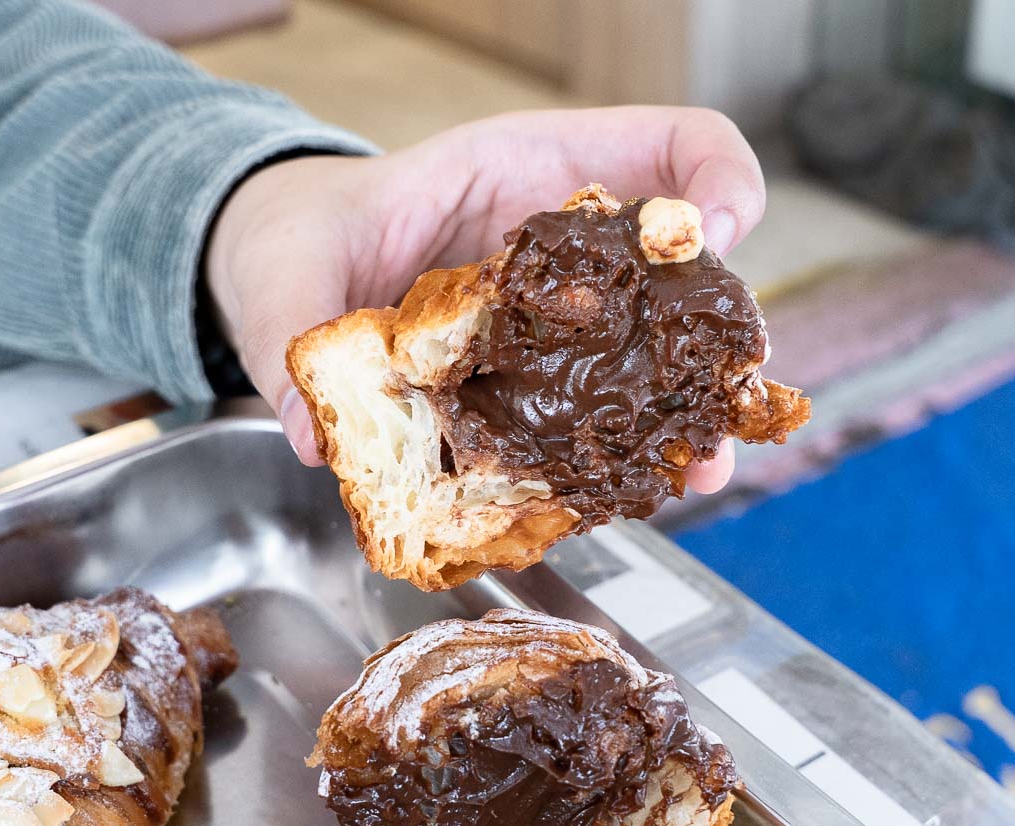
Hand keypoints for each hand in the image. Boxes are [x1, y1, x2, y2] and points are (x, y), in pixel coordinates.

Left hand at [204, 106, 765, 493]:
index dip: (715, 180)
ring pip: (650, 356)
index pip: (669, 146)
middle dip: (721, 334)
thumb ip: (297, 326)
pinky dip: (616, 454)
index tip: (716, 236)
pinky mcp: (532, 383)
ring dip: (685, 414)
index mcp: (528, 170)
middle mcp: (564, 245)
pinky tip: (623, 490)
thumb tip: (316, 434)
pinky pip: (591, 414)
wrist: (281, 276)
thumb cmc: (302, 231)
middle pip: (682, 270)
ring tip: (699, 467)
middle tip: (733, 395)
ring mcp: (556, 318)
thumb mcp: (292, 260)